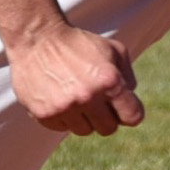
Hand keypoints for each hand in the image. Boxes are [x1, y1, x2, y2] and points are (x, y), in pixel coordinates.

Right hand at [9, 24, 144, 135]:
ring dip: (84, 118)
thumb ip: (128, 77)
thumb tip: (130, 102)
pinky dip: (63, 118)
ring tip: (76, 97)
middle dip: (106, 117)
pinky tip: (59, 98)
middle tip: (97, 102)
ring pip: (84, 130)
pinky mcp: (44, 114)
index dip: (130, 113)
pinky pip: (62, 128)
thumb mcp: (113, 50)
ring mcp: (64, 107)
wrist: (36, 39)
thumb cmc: (78, 44)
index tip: (123, 108)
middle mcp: (87, 97)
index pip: (133, 117)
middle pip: (108, 129)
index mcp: (109, 81)